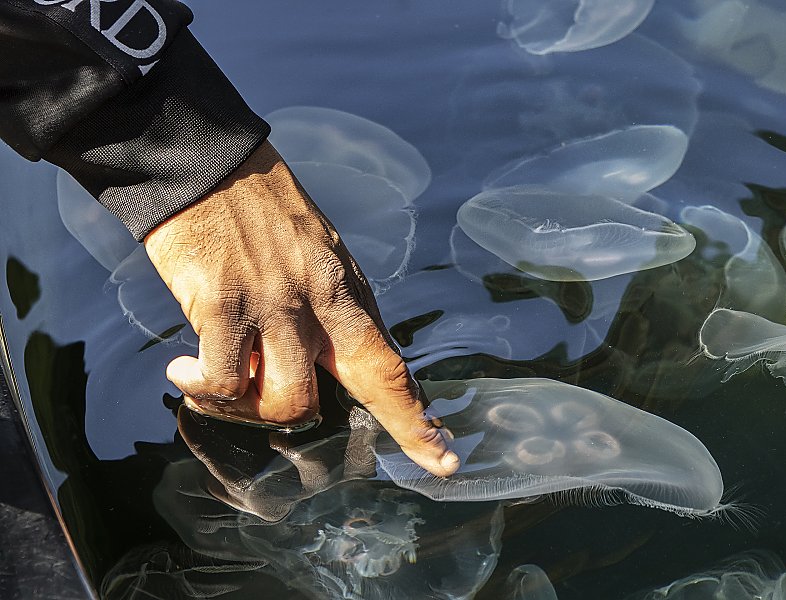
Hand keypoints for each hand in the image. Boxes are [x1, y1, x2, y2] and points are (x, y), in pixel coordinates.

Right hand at [144, 141, 458, 476]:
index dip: (416, 415)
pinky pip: (220, 381)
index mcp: (345, 290)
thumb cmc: (258, 212)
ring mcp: (274, 305)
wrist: (206, 165)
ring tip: (221, 388)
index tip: (444, 458)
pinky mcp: (222, 305)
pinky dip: (200, 388)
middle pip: (371, 382)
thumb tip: (319, 365)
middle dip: (405, 430)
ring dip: (251, 410)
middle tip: (430, 464)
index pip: (389, 361)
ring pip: (286, 400)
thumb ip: (327, 311)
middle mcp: (320, 301)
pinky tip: (183, 369)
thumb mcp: (316, 255)